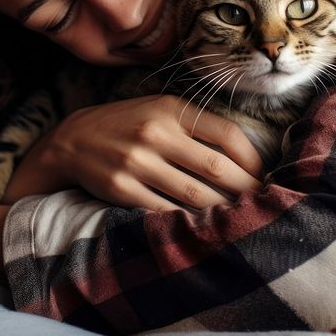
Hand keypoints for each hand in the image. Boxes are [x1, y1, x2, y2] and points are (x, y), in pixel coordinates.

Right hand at [1, 95, 263, 211]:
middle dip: (245, 190)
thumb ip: (197, 125)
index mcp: (172, 109)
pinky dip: (188, 222)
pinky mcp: (121, 189)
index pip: (227, 135)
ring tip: (240, 219)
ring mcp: (136, 162)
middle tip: (263, 204)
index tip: (264, 176)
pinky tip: (203, 227)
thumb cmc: (129, 124)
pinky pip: (164, 211)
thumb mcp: (161, 110)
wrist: (71, 140)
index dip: (252, 160)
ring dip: (222, 211)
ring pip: (194, 196)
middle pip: (216, 169)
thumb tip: (246, 155)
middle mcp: (155, 133)